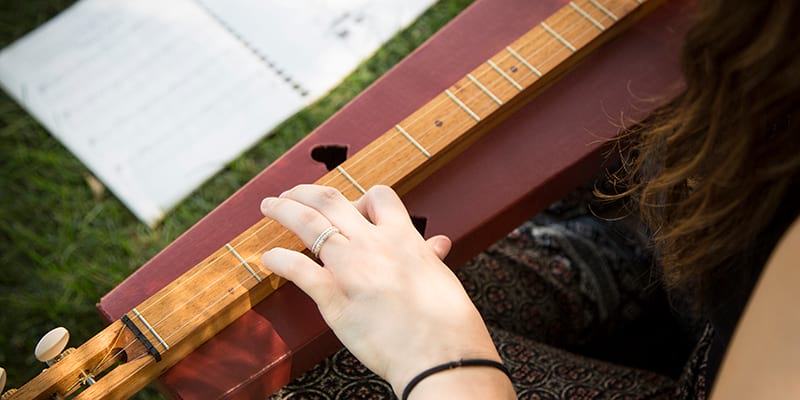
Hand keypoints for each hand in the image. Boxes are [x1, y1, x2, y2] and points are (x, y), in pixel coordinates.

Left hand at [259, 185, 502, 394]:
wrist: (440, 355)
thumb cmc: (448, 322)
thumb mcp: (442, 277)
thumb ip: (430, 256)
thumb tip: (440, 242)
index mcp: (403, 237)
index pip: (378, 196)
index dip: (360, 196)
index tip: (350, 205)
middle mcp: (374, 244)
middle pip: (331, 201)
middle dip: (305, 192)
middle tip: (289, 193)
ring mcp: (351, 268)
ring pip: (308, 224)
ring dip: (284, 210)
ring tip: (269, 206)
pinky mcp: (333, 297)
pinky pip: (298, 269)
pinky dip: (279, 259)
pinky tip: (269, 259)